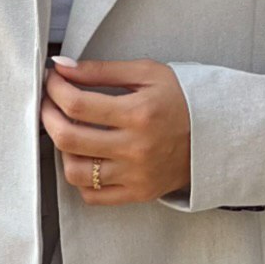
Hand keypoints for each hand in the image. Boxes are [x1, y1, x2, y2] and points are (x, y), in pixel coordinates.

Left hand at [41, 57, 191, 204]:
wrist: (217, 135)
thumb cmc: (182, 99)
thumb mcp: (148, 73)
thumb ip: (103, 70)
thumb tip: (63, 68)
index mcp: (139, 113)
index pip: (77, 104)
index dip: (55, 90)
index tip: (52, 80)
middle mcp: (135, 148)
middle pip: (68, 138)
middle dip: (47, 116)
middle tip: (49, 103)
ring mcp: (136, 175)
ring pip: (74, 171)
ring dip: (62, 149)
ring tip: (69, 131)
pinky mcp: (138, 193)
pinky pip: (92, 195)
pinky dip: (80, 178)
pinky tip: (85, 157)